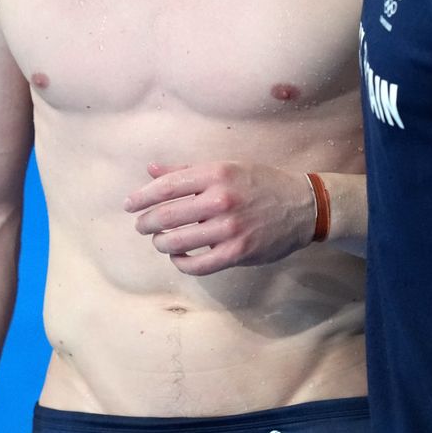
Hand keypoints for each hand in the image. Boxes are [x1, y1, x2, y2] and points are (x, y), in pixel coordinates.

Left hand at [124, 161, 317, 275]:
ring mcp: (229, 228)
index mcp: (216, 173)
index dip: (142, 197)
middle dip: (147, 223)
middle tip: (141, 226)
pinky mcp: (238, 252)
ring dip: (162, 243)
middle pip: (167, 215)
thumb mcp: (226, 167)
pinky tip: (179, 257)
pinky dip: (182, 263)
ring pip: (178, 242)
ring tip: (161, 241)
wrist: (302, 206)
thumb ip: (187, 171)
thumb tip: (151, 171)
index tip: (129, 205)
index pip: (167, 187)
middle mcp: (221, 199)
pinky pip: (198, 265)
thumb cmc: (260, 183)